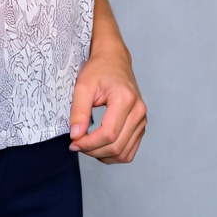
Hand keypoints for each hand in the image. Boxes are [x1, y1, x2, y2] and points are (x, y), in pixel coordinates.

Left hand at [68, 49, 146, 163]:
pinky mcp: (141, 126)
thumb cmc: (98, 69)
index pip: (109, 134)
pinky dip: (113, 154)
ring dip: (103, 156)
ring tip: (86, 146)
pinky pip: (129, 151)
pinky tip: (99, 147)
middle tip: (76, 144)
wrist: (114, 60)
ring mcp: (142, 120)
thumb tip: (76, 136)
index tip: (73, 142)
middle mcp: (138, 111)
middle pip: (117, 146)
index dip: (89, 143)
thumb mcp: (83, 86)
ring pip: (124, 153)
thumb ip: (79, 112)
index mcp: (125, 99)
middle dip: (93, 151)